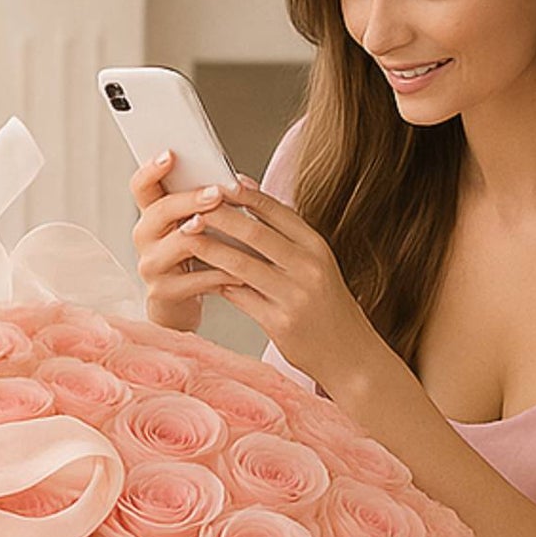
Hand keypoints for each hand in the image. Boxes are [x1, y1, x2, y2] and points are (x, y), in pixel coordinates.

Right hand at [127, 149, 246, 333]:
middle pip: (160, 211)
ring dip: (207, 236)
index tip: (170, 154)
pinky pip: (194, 280)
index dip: (151, 170)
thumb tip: (238, 181)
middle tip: (217, 193)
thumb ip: (206, 204)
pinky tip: (241, 272)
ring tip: (231, 231)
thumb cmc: (195, 260)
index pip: (141, 186)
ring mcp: (151, 265)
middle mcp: (145, 237)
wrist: (183, 306)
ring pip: (178, 244)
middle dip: (190, 199)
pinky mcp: (163, 292)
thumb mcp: (195, 227)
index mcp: (152, 214)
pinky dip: (220, 274)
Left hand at [174, 172, 381, 387]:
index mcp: (317, 247)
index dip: (247, 194)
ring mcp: (294, 296)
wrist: (349, 355)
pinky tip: (197, 273)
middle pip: (255, 232)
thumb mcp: (317, 266)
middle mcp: (308, 267)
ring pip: (241, 264)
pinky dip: (215, 282)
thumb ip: (287, 241)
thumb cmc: (327, 308)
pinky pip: (239, 296)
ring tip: (185, 235)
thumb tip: (247, 206)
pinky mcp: (279, 322)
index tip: (220, 181)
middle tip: (190, 203)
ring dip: (209, 247)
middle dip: (219, 215)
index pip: (278, 211)